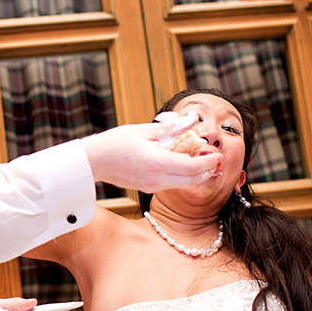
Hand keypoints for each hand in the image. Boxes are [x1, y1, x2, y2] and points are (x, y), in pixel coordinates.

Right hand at [80, 122, 222, 193]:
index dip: (209, 162)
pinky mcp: (147, 188)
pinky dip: (181, 175)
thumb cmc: (115, 142)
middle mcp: (157, 179)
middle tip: (215, 159)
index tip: (217, 153)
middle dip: (208, 171)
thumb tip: (190, 122)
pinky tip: (181, 162)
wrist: (94, 161)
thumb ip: (170, 129)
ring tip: (200, 158)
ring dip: (195, 173)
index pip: (193, 167)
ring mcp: (152, 186)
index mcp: (158, 163)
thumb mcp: (144, 130)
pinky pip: (171, 183)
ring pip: (183, 184)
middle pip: (193, 180)